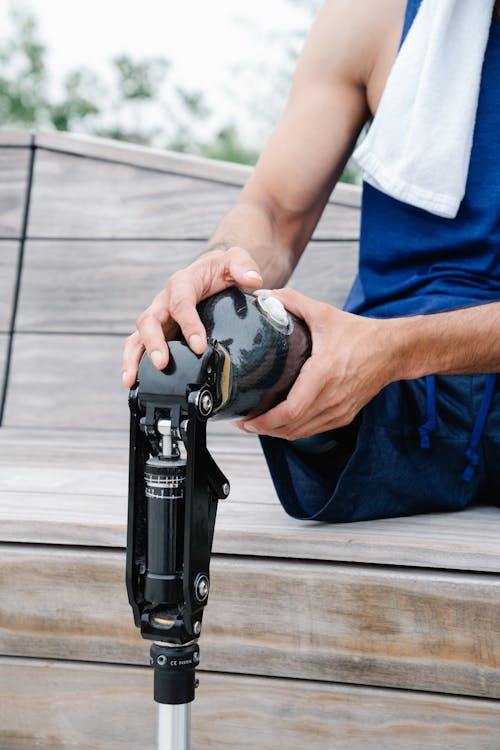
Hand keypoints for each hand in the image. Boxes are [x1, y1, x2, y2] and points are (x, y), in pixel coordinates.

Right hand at [122, 246, 262, 387]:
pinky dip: (134, 364)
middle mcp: (164, 301)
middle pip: (150, 320)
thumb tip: (254, 281)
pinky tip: (134, 383)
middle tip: (162, 364)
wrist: (212, 272)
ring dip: (133, 358)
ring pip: (138, 336)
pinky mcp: (158, 332)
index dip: (188, 325)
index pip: (181, 303)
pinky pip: (139, 347)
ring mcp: (159, 318)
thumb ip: (243, 267)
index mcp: (182, 283)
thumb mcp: (234, 260)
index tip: (199, 346)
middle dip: (153, 343)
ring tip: (132, 380)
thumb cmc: (221, 268)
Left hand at [237, 288, 397, 438]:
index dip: (264, 420)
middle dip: (263, 428)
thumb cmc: (359, 333)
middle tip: (243, 421)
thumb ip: (291, 301)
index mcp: (324, 375)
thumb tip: (262, 294)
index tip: (245, 418)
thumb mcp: (323, 313)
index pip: (290, 411)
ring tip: (256, 423)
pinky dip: (293, 430)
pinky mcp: (344, 416)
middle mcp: (332, 398)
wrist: (392, 350)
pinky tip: (280, 423)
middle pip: (290, 428)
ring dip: (276, 432)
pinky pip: (313, 430)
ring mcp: (339, 410)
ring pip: (300, 433)